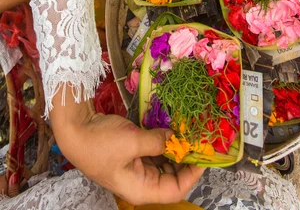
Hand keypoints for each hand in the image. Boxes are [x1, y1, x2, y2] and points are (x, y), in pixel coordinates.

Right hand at [51, 97, 203, 204]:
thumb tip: (176, 138)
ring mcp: (137, 166)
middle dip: (187, 159)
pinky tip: (174, 129)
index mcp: (140, 188)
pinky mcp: (133, 152)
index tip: (204, 154)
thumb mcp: (133, 141)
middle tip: (200, 140)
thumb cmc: (100, 143)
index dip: (192, 174)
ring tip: (190, 133)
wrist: (75, 129)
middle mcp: (141, 181)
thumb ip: (158, 141)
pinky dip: (166, 141)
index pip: (175, 190)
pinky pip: (156, 150)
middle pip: (172, 177)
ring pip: (165, 162)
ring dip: (177, 149)